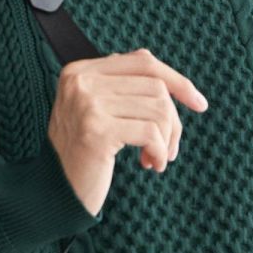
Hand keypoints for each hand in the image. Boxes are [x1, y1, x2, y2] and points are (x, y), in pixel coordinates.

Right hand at [49, 48, 209, 217]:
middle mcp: (81, 81)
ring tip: (156, 158)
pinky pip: (151, 133)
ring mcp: (87, 105)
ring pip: (158, 109)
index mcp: (80, 71)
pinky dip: (159, 152)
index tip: (199, 103)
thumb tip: (170, 80)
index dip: (177, 80)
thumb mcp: (96, 111)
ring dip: (167, 139)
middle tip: (168, 148)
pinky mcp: (97, 130)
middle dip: (172, 120)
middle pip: (155, 86)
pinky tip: (151, 165)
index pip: (142, 61)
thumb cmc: (82, 153)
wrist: (54, 191)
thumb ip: (122, 88)